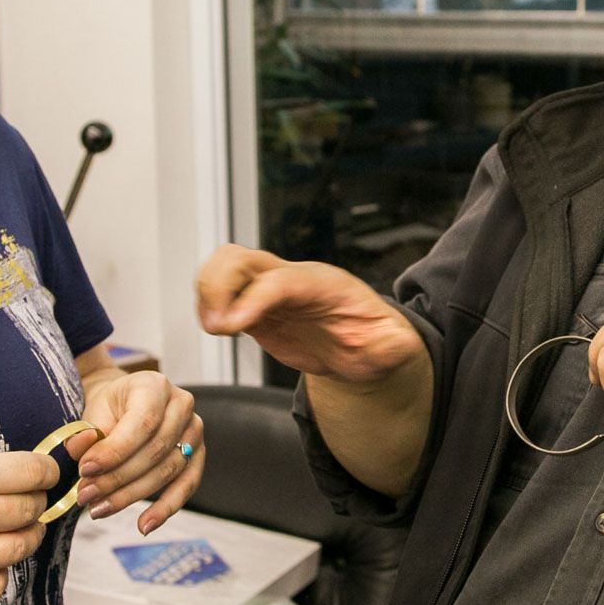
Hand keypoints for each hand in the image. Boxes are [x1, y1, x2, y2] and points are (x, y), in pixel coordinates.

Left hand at [70, 370, 201, 534]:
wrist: (125, 404)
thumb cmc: (109, 409)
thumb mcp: (92, 412)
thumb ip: (86, 433)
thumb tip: (80, 452)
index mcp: (154, 386)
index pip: (142, 423)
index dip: (115, 451)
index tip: (85, 470)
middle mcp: (182, 405)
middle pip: (155, 451)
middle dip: (117, 478)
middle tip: (85, 495)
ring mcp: (194, 430)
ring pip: (167, 471)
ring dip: (130, 496)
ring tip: (99, 509)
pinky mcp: (197, 454)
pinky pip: (186, 485)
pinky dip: (165, 508)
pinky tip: (144, 525)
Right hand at [195, 244, 424, 386]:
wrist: (362, 345)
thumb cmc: (376, 341)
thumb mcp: (393, 347)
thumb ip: (394, 345)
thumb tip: (396, 344)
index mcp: (322, 285)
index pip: (279, 281)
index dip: (254, 298)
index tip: (235, 324)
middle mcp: (290, 279)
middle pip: (241, 257)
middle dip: (218, 284)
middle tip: (217, 326)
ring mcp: (268, 290)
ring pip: (224, 265)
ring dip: (207, 291)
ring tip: (214, 326)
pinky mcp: (254, 308)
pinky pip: (219, 290)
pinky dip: (207, 304)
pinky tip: (216, 328)